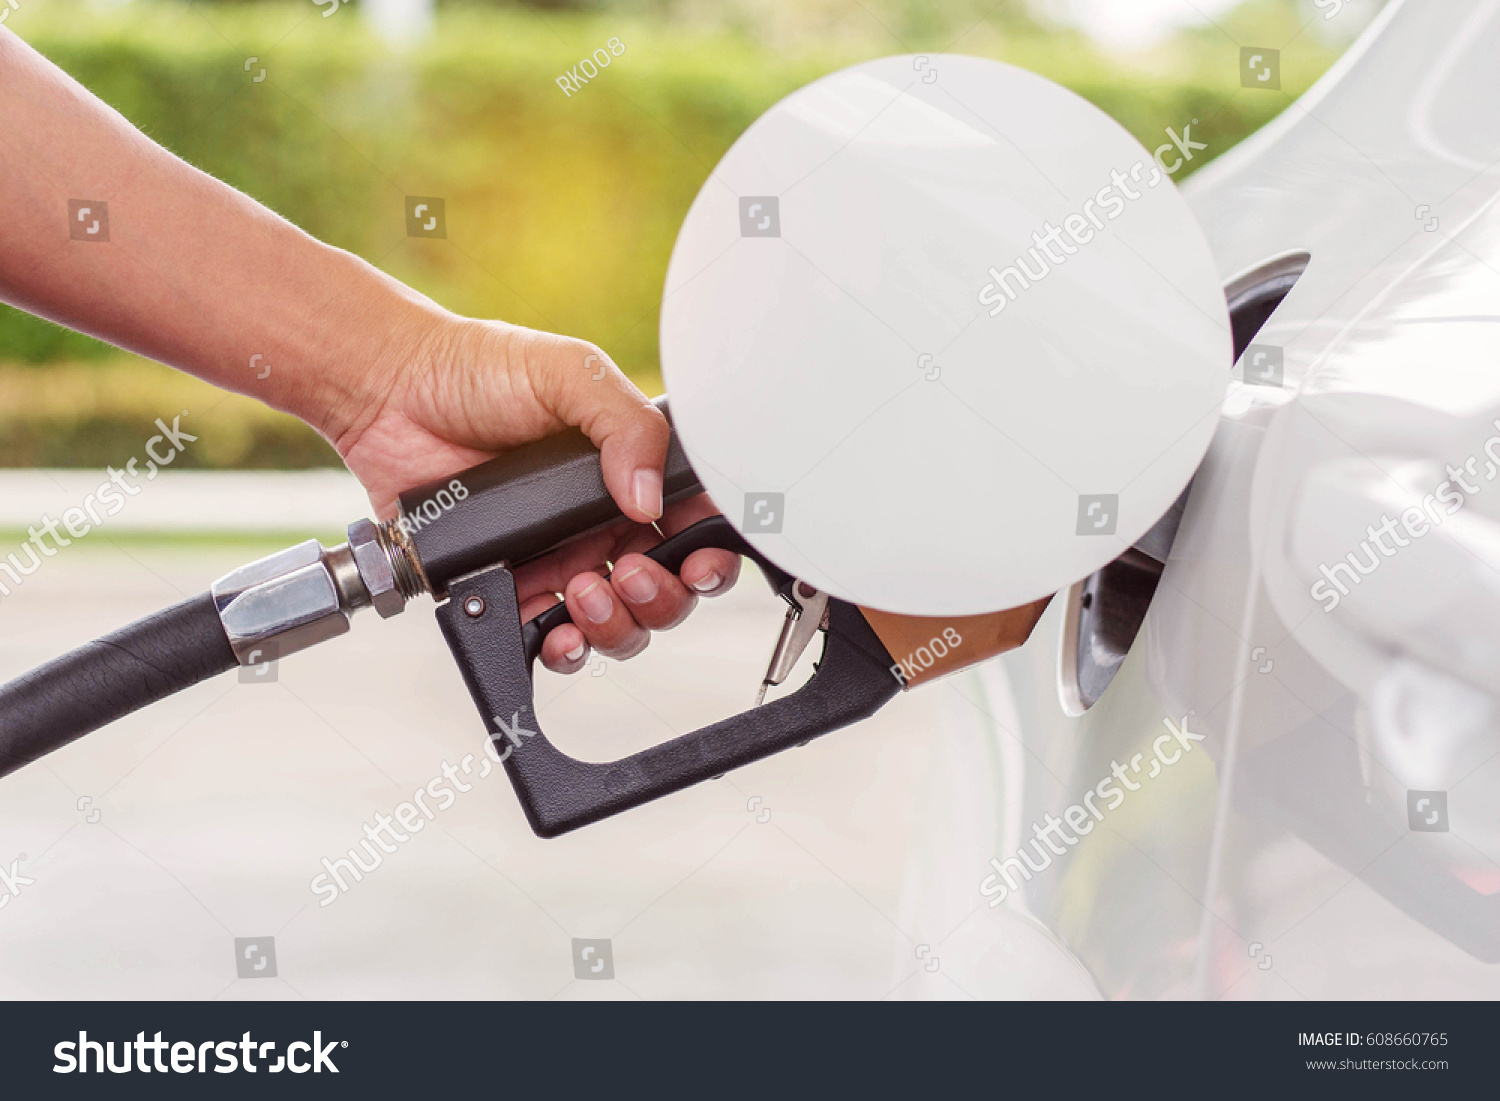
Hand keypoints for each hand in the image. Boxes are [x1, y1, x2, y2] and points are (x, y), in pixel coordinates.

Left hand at [323, 314, 740, 672]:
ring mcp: (557, 556)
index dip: (708, 554)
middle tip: (628, 573)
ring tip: (584, 595)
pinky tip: (557, 628)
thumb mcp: (569, 374)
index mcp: (629, 471)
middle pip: (664, 589)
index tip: (700, 561)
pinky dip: (563, 647)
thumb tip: (650, 499)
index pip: (693, 526)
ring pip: (617, 623)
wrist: (391, 391)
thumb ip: (627, 426)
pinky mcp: (509, 583)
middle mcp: (600, 521)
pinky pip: (548, 635)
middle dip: (661, 597)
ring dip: (616, 626)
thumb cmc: (476, 368)